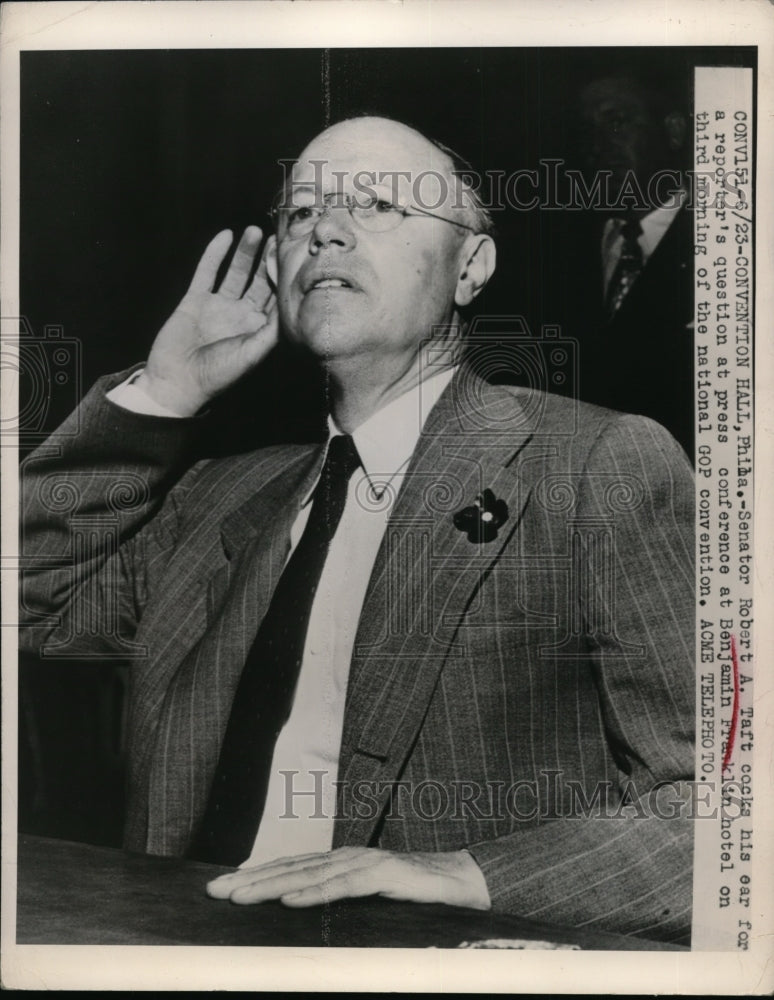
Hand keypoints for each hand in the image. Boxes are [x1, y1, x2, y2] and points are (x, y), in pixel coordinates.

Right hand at [136, 227, 278, 415]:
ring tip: (256, 231)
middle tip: (278, 238)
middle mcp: (240, 315)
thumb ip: (271, 330)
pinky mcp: (195, 299)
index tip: (293, 257)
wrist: (177, 380)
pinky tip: (226, 235)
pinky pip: (207, 271)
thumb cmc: (219, 374)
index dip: (284, 278)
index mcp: (257, 329)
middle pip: (259, 281)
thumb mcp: (252, 353)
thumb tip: (289, 305)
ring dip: (245, 252)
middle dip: (268, 260)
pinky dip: (215, 254)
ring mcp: (217, 306)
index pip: (276, 298)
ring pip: (235, 272)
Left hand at [206, 846, 490, 909]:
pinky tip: (289, 900)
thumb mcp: (368, 897)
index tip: (223, 884)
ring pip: (309, 875)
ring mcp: (365, 863)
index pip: (290, 866)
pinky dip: (314, 893)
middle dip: (250, 880)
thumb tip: (302, 910)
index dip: (256, 873)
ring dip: (270, 886)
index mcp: (340, 860)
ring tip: (239, 896)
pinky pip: (343, 887)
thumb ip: (339, 897)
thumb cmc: (412, 892)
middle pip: (290, 868)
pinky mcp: (384, 876)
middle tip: (213, 891)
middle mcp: (347, 856)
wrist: (461, 881)